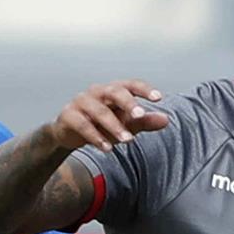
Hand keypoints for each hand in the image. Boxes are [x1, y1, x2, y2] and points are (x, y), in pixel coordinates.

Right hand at [47, 80, 169, 150]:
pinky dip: (96, 138)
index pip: (130, 85)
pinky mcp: (68, 116)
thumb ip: (144, 121)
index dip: (144, 90)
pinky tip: (107, 148)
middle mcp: (97, 92)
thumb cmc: (100, 124)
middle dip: (128, 103)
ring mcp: (81, 102)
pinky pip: (83, 125)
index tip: (158, 98)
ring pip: (99, 111)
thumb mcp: (124, 123)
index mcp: (113, 90)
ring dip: (115, 126)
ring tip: (128, 140)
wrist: (68, 133)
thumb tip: (166, 120)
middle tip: (140, 115)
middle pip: (114, 92)